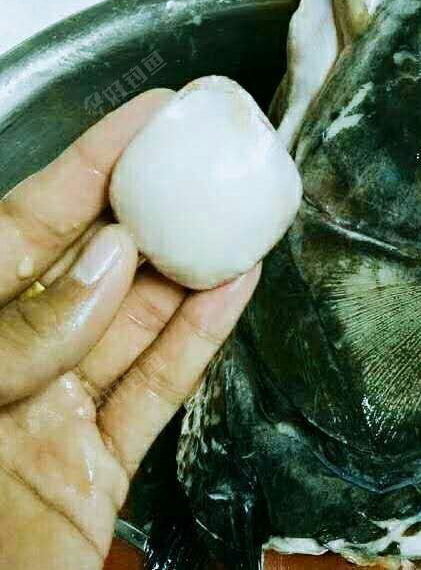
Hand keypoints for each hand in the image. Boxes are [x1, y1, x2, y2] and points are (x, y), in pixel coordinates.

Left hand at [0, 91, 259, 569]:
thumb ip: (20, 330)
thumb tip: (108, 260)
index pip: (29, 222)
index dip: (93, 162)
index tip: (150, 117)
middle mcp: (10, 357)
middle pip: (93, 268)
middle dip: (150, 212)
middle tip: (203, 165)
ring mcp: (54, 411)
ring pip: (133, 325)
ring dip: (187, 271)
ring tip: (234, 219)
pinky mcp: (96, 468)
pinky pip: (154, 392)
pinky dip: (198, 341)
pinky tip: (233, 290)